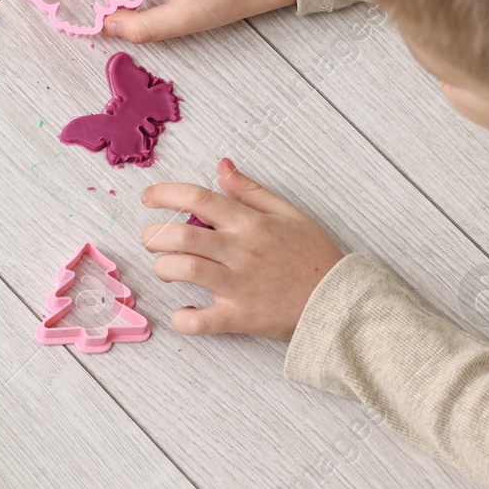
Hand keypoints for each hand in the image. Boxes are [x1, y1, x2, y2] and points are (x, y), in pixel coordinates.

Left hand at [140, 158, 343, 341]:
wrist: (341, 302)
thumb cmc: (314, 257)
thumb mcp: (289, 214)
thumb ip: (250, 191)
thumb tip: (221, 166)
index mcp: (251, 223)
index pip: (199, 198)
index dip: (166, 193)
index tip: (148, 197)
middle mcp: (241, 251)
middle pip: (181, 235)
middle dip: (154, 235)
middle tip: (151, 239)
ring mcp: (239, 285)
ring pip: (185, 271)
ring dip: (164, 269)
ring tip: (166, 269)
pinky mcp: (240, 317)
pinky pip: (200, 321)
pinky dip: (183, 319)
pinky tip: (183, 312)